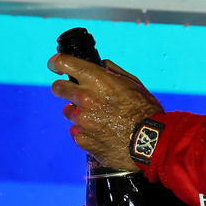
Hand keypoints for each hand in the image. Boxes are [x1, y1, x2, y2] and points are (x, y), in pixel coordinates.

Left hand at [49, 54, 163, 169]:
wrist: (149, 142)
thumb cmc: (145, 110)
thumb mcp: (134, 84)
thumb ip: (113, 72)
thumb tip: (101, 65)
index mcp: (99, 80)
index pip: (65, 63)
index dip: (58, 62)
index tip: (56, 64)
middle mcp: (86, 98)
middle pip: (58, 88)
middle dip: (62, 87)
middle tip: (72, 91)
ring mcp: (82, 120)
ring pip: (68, 111)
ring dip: (78, 111)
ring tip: (98, 117)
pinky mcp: (82, 139)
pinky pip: (76, 130)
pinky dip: (85, 130)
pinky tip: (100, 131)